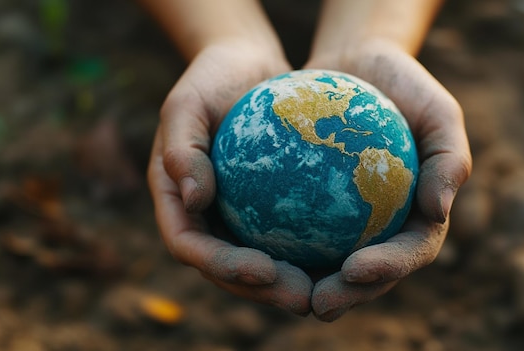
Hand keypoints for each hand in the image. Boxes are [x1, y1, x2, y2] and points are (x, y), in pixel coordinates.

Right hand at [147, 41, 312, 314]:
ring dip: (290, 280)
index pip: (191, 247)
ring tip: (329, 287)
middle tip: (303, 298)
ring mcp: (234, 213)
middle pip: (227, 268)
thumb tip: (193, 201)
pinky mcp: (265, 205)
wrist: (243, 65)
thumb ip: (181, 150)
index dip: (223, 267)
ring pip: (260, 259)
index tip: (264, 270)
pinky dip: (310, 246)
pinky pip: (287, 230)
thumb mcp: (186, 104)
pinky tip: (347, 251)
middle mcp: (203, 215)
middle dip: (263, 290)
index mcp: (175, 201)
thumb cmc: (210, 78)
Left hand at [305, 39, 471, 321]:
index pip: (410, 252)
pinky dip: (278, 241)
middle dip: (346, 295)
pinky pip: (297, 226)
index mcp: (420, 216)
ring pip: (329, 261)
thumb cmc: (405, 85)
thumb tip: (439, 212)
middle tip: (315, 303)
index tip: (355, 269)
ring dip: (307, 283)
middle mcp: (386, 225)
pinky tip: (250, 248)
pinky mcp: (317, 205)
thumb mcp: (438, 112)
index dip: (387, 269)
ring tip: (277, 288)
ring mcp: (351, 220)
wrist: (359, 63)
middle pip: (369, 271)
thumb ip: (448, 159)